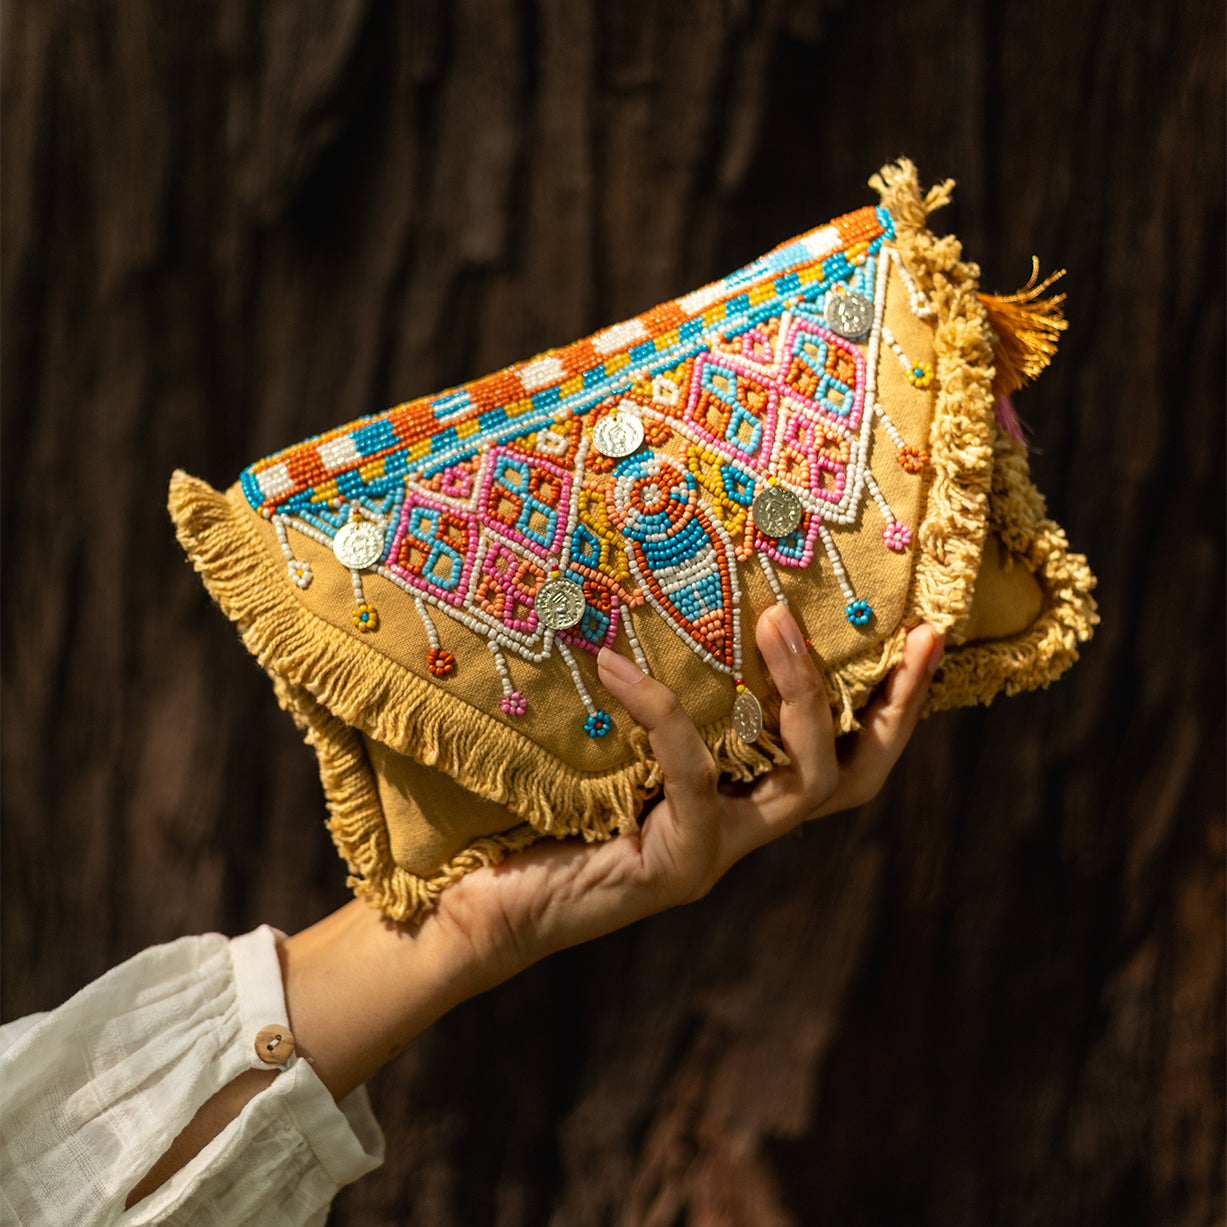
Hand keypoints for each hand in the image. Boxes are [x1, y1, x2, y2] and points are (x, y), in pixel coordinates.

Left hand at [434, 604, 943, 987]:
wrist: (481, 907)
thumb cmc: (537, 818)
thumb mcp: (609, 746)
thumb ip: (649, 703)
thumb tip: (649, 602)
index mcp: (738, 801)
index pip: (844, 759)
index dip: (894, 708)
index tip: (926, 637)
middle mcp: (742, 831)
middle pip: (853, 779)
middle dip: (889, 708)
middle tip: (904, 635)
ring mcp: (716, 856)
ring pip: (807, 783)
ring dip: (801, 695)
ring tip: (770, 619)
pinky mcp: (676, 869)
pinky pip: (695, 776)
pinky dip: (662, 713)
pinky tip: (613, 665)